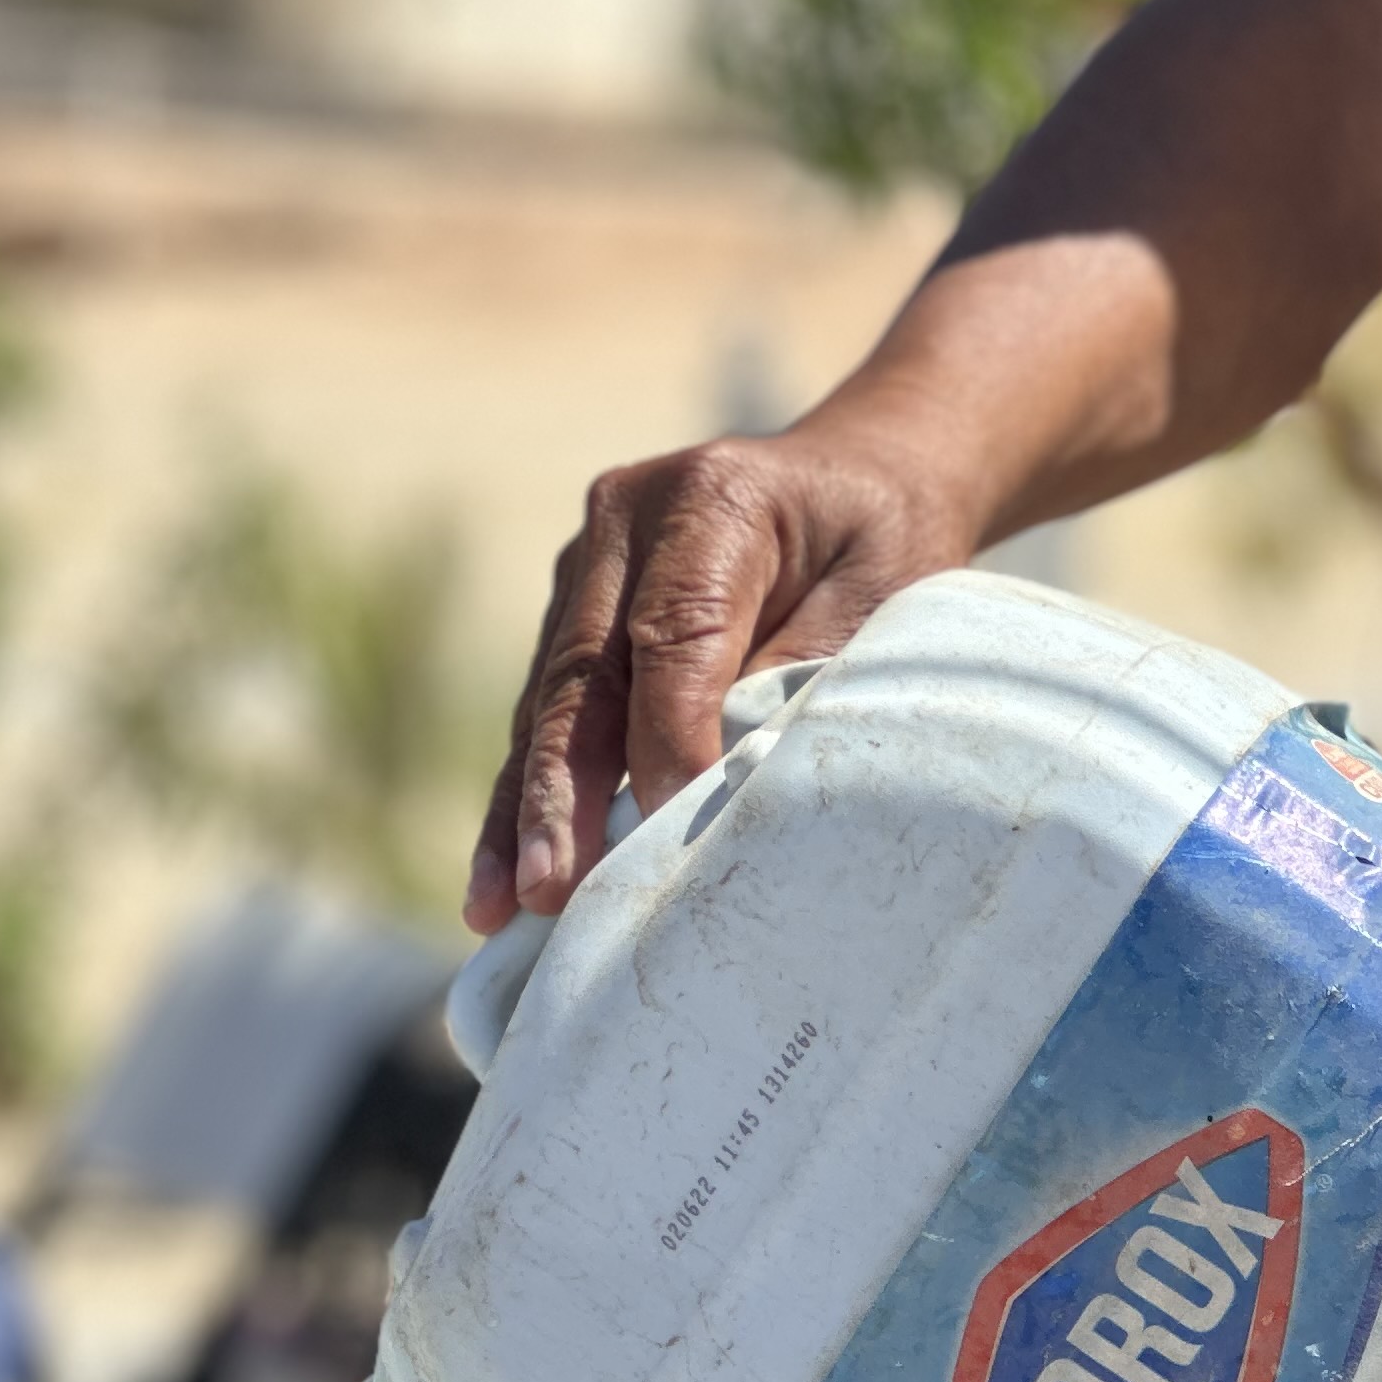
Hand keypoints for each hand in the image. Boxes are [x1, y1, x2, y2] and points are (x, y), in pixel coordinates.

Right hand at [466, 425, 974, 930]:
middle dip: (562, 794)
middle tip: (543, 888)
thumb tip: (716, 788)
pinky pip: (546, 714)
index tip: (668, 832)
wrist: (859, 477)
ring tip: (496, 904)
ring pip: (547, 705)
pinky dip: (529, 794)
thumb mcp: (883, 601)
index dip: (666, 740)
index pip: (675, 635)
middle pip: (583, 676)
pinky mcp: (570, 612)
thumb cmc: (886, 548)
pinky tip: (501, 876)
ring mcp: (585, 565)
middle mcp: (625, 520)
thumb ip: (798, 679)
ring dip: (524, 810)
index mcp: (713, 498)